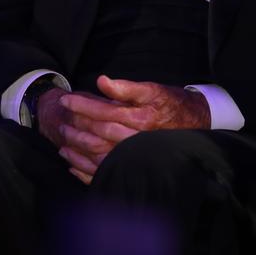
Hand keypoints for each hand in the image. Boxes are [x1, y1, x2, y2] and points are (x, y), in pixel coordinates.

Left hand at [54, 77, 210, 183]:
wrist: (194, 123)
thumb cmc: (171, 104)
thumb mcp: (154, 90)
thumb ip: (127, 87)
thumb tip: (102, 81)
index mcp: (141, 119)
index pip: (103, 112)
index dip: (82, 105)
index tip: (66, 100)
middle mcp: (136, 140)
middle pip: (98, 134)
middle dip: (77, 126)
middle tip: (62, 120)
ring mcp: (133, 157)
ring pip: (97, 156)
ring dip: (77, 149)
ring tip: (63, 141)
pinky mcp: (132, 168)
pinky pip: (103, 173)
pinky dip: (84, 171)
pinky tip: (72, 165)